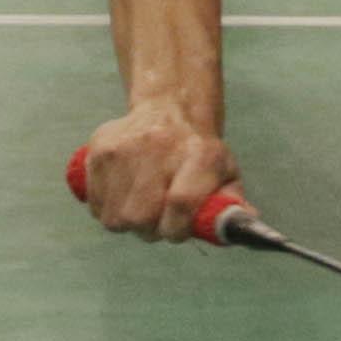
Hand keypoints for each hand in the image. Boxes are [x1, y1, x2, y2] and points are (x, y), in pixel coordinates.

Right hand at [81, 105, 241, 241]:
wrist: (170, 108)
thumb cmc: (200, 153)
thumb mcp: (225, 173)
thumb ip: (231, 205)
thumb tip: (245, 228)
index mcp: (199, 155)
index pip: (181, 203)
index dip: (176, 229)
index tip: (176, 232)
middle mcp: (160, 146)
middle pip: (140, 215)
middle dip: (149, 230)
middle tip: (157, 222)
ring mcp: (124, 147)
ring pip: (114, 216)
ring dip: (127, 222)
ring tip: (140, 206)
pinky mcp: (99, 149)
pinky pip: (95, 203)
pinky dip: (107, 209)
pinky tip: (123, 196)